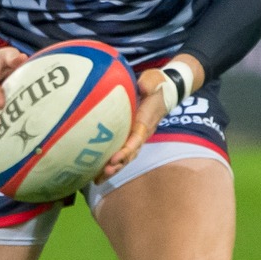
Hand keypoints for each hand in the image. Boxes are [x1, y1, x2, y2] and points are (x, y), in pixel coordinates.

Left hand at [96, 56, 199, 181]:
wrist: (164, 90)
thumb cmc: (156, 84)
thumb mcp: (154, 80)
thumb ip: (149, 84)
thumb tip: (143, 87)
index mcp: (146, 121)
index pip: (137, 138)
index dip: (126, 150)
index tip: (115, 158)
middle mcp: (142, 133)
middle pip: (130, 153)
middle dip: (118, 164)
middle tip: (104, 172)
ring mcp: (136, 137)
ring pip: (125, 157)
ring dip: (113, 169)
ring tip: (98, 179)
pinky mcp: (130, 137)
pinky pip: (121, 153)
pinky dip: (110, 165)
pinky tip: (97, 174)